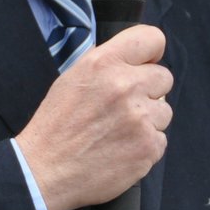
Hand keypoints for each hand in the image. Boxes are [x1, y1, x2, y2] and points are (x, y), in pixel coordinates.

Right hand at [16, 24, 172, 209]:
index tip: (146, 65)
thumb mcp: (72, 79)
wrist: (44, 170)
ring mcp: (140, 118)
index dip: (152, 54)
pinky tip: (120, 150)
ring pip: (164, 111)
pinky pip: (160, 140)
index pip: (152, 38)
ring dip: (147, 121)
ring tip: (118, 132)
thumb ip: (107, 65)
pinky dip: (144, 146)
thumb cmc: (56, 126)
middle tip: (124, 107)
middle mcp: (125, 86)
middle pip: (164, 77)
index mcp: (104, 63)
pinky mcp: (148, 146)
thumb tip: (138, 63)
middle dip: (149, 91)